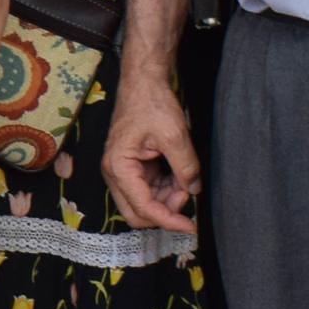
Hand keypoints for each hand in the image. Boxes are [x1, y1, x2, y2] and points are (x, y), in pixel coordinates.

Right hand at [103, 71, 201, 234]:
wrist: (144, 82)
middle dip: (165, 211)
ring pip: (145, 203)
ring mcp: (122, 171)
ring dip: (167, 199)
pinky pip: (148, 190)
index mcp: (118, 167)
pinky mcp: (132, 168)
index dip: (168, 220)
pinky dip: (166, 189)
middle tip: (187, 195)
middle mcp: (115, 173)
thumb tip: (194, 190)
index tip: (191, 226)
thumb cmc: (152, 103)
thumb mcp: (175, 135)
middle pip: (137, 213)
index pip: (143, 208)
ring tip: (186, 179)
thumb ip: (185, 167)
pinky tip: (179, 175)